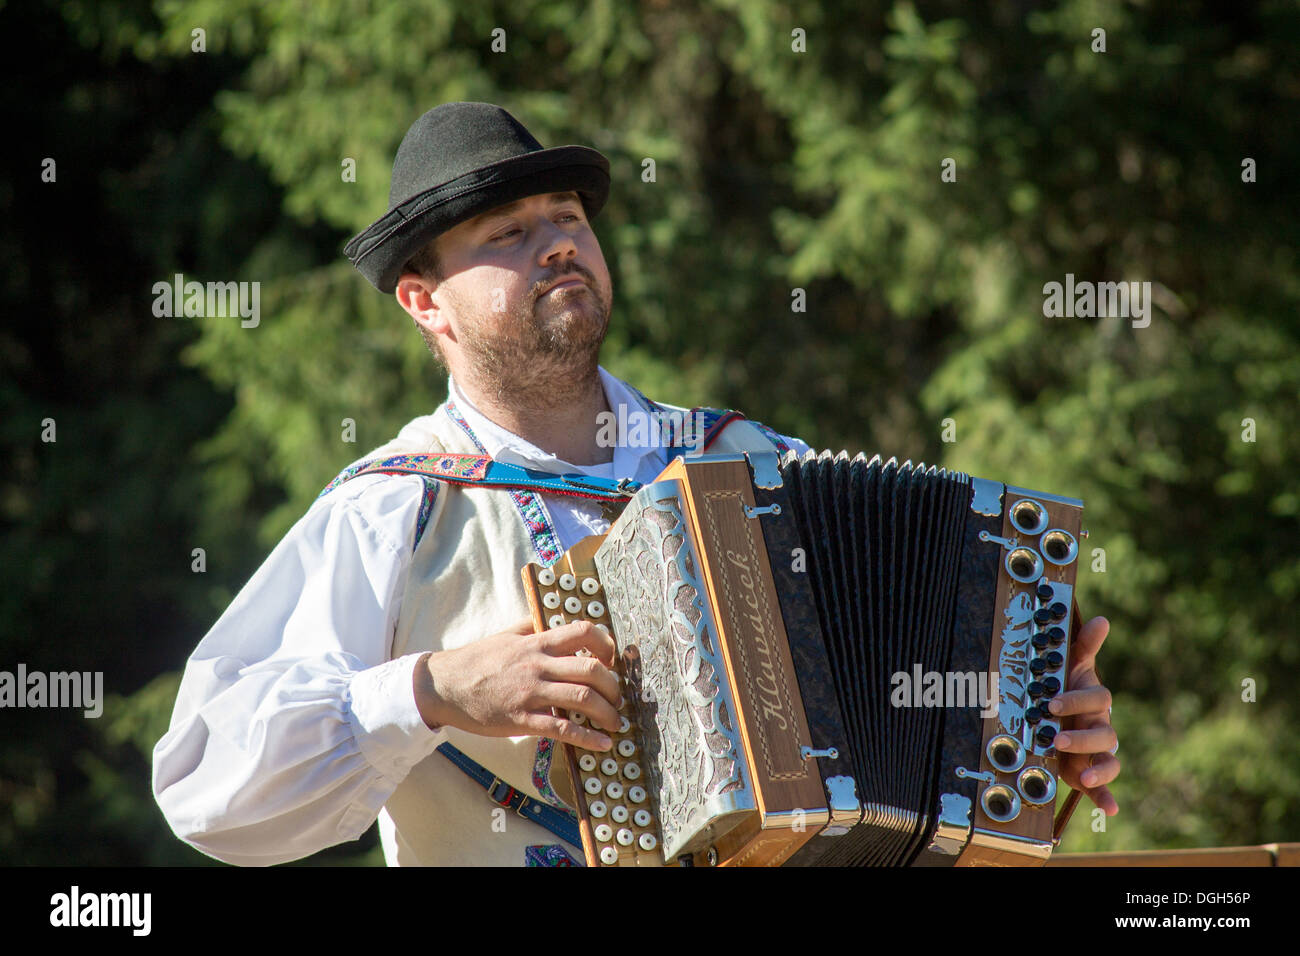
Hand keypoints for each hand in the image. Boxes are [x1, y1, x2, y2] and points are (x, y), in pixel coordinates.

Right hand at [414, 617, 619, 750]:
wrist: (444, 686)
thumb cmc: (476, 660)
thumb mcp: (506, 634)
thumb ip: (532, 625)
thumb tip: (550, 616)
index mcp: (536, 642)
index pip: (583, 631)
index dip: (606, 644)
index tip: (612, 659)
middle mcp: (538, 665)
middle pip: (592, 670)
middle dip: (614, 686)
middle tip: (618, 697)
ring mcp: (531, 693)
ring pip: (582, 698)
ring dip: (608, 712)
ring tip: (615, 721)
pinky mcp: (522, 719)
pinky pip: (562, 729)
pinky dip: (588, 737)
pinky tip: (603, 743)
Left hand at [1047, 615, 1119, 814]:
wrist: (1061, 714)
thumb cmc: (1066, 686)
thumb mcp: (1071, 665)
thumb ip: (1084, 646)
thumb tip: (1103, 619)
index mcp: (1095, 700)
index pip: (1097, 698)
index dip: (1077, 699)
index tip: (1052, 702)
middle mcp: (1099, 725)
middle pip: (1104, 733)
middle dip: (1082, 737)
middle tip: (1057, 739)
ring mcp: (1096, 751)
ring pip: (1108, 759)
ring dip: (1098, 768)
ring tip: (1084, 775)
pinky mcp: (1088, 771)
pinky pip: (1103, 786)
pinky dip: (1107, 797)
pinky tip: (1110, 809)